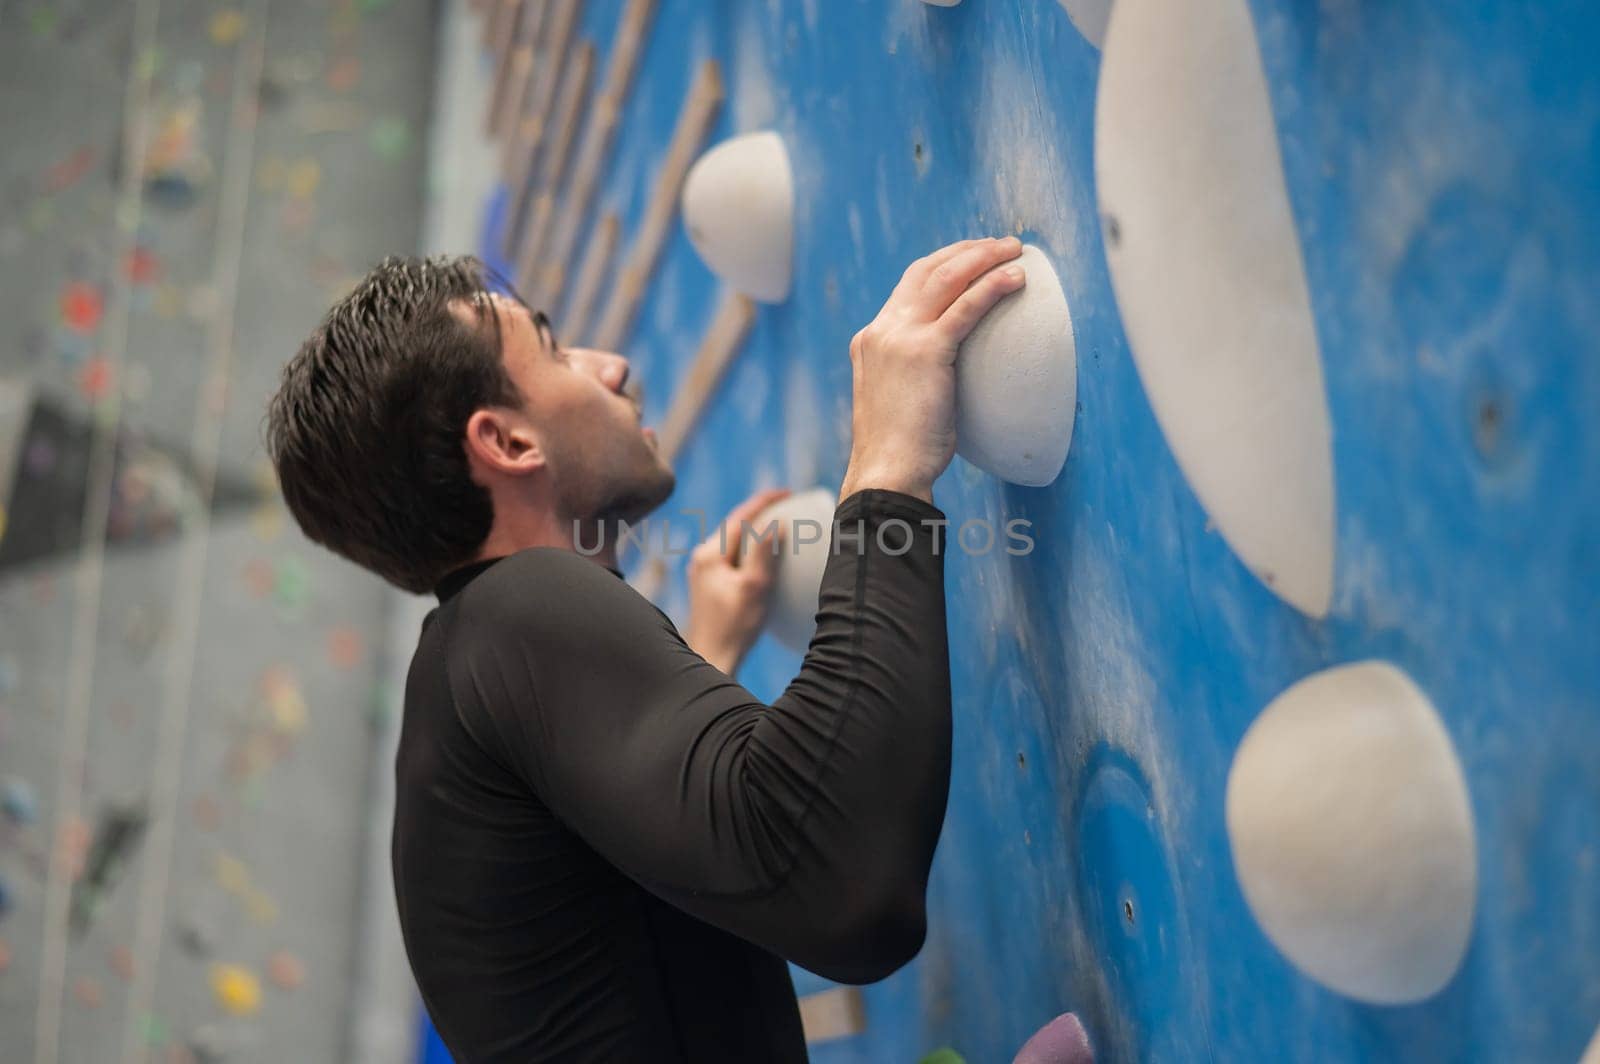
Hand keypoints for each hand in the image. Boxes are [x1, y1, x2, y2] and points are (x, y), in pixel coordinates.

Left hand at [684, 488, 790, 674]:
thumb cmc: (734, 626)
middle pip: (735, 526)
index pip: (740, 517)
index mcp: (709, 554)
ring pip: (733, 541)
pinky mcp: (708, 585)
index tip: (787, 493)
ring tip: (779, 523)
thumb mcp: (755, 587)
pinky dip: (749, 549)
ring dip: (755, 531)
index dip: (764, 501)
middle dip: (760, 512)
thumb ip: (763, 552)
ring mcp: (702, 572)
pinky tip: (764, 555)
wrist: (712, 658)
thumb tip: (775, 523)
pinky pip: (732, 557)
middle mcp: (701, 558)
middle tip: (787, 504)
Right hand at [839, 236, 1026, 504]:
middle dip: (964, 250)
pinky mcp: (924, 351)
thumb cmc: (899, 451)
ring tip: (1013, 250)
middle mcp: (881, 331)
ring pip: (945, 278)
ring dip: (982, 257)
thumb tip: (951, 379)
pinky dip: (992, 287)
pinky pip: (965, 308)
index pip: (908, 287)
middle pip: (925, 270)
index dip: (942, 266)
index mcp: (871, 340)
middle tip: (998, 245)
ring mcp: (899, 337)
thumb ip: (916, 377)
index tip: (971, 259)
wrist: (885, 471)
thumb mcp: (900, 402)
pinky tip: (1016, 279)